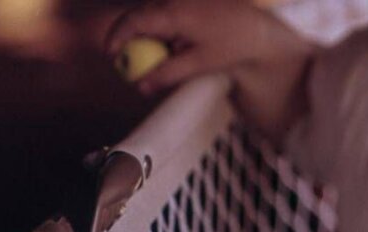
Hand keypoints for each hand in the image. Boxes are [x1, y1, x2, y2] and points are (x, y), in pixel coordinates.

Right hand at [103, 0, 275, 94]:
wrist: (257, 28)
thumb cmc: (230, 46)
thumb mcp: (199, 64)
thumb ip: (167, 74)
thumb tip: (140, 86)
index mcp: (175, 12)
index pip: (135, 21)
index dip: (117, 37)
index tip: (110, 56)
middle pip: (139, 16)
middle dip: (129, 38)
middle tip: (125, 61)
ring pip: (152, 15)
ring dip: (151, 35)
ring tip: (175, 52)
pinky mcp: (185, 0)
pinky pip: (165, 13)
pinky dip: (165, 30)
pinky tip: (184, 43)